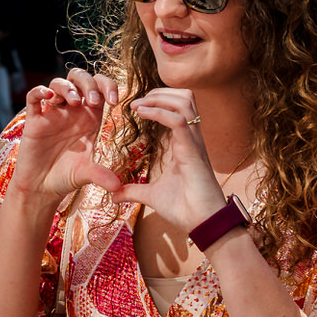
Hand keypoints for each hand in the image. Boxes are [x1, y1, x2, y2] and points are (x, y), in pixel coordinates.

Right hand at [12, 68, 123, 208]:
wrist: (41, 188)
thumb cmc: (66, 177)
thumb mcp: (86, 175)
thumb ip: (101, 175)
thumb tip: (117, 186)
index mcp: (89, 117)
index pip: (100, 88)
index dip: (108, 86)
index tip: (114, 100)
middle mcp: (71, 112)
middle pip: (80, 79)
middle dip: (89, 83)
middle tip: (93, 100)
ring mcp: (52, 114)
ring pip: (58, 84)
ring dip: (67, 87)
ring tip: (73, 102)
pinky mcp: (34, 121)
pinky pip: (34, 97)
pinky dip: (39, 91)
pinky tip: (48, 96)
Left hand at [111, 88, 227, 235]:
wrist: (202, 224)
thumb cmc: (185, 209)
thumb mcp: (152, 196)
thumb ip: (134, 191)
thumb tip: (114, 195)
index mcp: (185, 144)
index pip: (178, 109)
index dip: (158, 101)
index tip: (135, 107)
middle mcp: (192, 139)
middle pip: (184, 97)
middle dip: (160, 92)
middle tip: (137, 101)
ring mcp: (194, 143)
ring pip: (185, 102)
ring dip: (159, 97)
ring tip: (138, 105)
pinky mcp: (193, 151)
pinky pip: (179, 121)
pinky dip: (159, 112)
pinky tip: (142, 113)